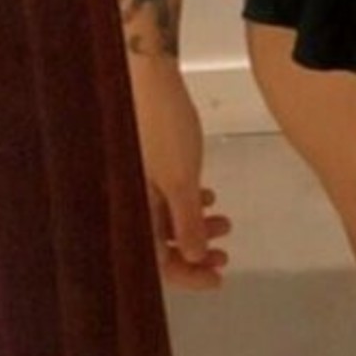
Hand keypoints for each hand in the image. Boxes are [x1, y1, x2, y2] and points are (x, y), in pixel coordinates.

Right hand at [127, 55, 231, 291]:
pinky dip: (187, 202)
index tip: (219, 278)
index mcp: (133, 212)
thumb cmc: (164, 127)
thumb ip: (186, 222)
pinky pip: (164, 195)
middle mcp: (130, 201)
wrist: (148, 76)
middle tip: (225, 257)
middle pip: (159, 245)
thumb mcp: (181, 180)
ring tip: (225, 223)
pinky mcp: (145, 161)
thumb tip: (192, 257)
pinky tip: (208, 195)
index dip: (188, 275)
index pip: (156, 262)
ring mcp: (136, 181)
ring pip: (165, 219)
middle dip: (194, 253)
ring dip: (196, 226)